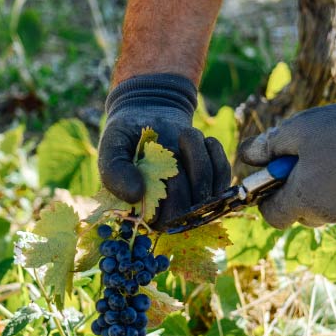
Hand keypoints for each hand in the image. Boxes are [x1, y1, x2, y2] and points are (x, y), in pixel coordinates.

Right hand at [98, 74, 230, 228]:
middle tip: (173, 143)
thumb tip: (135, 195)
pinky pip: (223, 175)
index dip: (168, 187)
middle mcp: (170, 216)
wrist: (148, 117)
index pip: (166, 218)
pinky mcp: (213, 186)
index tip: (156, 157)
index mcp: (144, 215)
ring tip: (184, 135)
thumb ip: (114, 172)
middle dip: (185, 170)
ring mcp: (194, 203)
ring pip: (210, 190)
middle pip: (191, 209)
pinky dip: (214, 151)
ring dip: (199, 154)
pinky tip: (200, 140)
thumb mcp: (112, 149)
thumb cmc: (126, 136)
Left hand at [237, 83, 335, 228]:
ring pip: (330, 211)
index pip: (273, 217)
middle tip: (310, 163)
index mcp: (303, 199)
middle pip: (302, 215)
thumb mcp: (298, 130)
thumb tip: (247, 157)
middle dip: (299, 194)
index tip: (275, 181)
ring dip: (328, 193)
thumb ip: (268, 146)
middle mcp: (327, 215)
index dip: (269, 200)